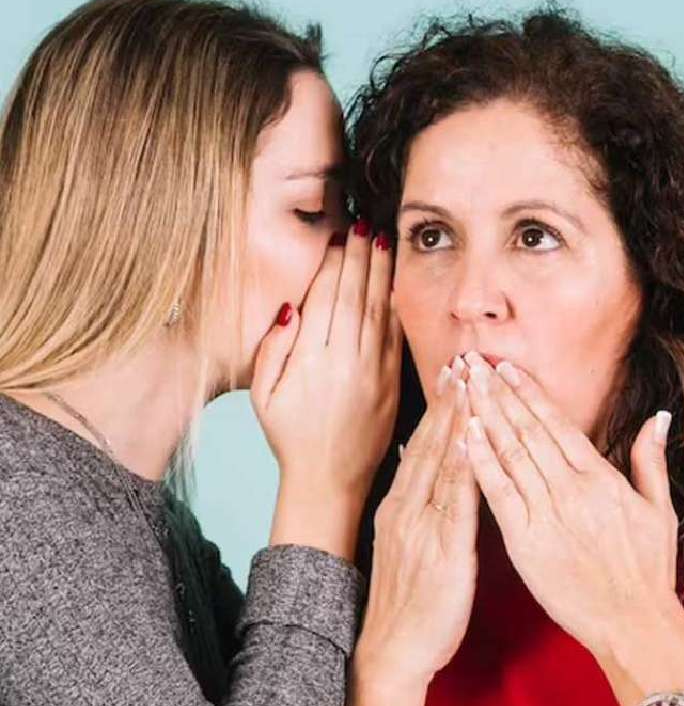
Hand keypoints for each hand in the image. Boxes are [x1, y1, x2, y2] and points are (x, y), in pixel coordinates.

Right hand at [251, 224, 401, 514]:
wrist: (329, 481)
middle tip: (364, 224)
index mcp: (311, 362)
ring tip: (383, 240)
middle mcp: (346, 362)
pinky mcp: (393, 384)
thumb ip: (273, 349)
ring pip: (380, 310)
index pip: (326, 298)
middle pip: (356, 295)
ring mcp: (374, 373)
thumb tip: (291, 309)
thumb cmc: (290, 436)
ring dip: (382, 272)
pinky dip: (397, 305)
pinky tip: (396, 282)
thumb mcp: (263, 396)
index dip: (334, 263)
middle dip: (361, 256)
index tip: (339, 237)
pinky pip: (396, 335)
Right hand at [355, 363, 480, 688]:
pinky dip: (468, 466)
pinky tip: (478, 438)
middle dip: (449, 400)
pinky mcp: (443, 551)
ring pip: (444, 464)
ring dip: (460, 420)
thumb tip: (421, 469)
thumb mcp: (403, 547)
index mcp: (398, 508)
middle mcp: (407, 510)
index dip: (438, 409)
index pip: (420, 447)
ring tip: (473, 382)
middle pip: (431, 445)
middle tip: (465, 358)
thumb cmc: (405, 605)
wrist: (390, 652)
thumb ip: (414, 507)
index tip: (452, 372)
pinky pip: (458, 501)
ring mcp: (423, 528)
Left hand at [464, 353, 677, 659]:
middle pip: (527, 429)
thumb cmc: (647, 572)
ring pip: (509, 453)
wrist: (633, 626)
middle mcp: (571, 489)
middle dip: (497, 392)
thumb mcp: (659, 510)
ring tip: (463, 385)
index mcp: (600, 478)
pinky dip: (480, 461)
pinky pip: (498, 494)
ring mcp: (546, 514)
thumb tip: (656, 416)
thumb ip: (651, 460)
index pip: (557, 423)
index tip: (506, 367)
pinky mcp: (525, 541)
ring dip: (484, 414)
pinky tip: (464, 434)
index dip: (529, 392)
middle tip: (472, 361)